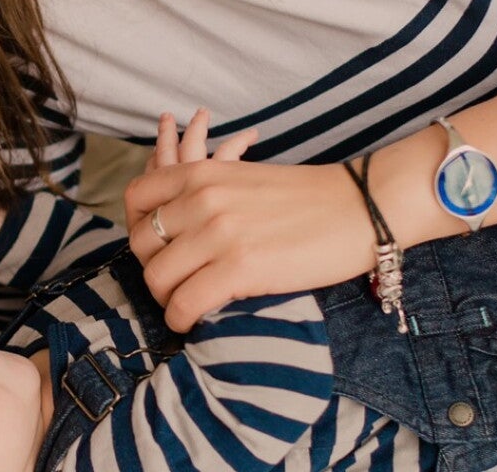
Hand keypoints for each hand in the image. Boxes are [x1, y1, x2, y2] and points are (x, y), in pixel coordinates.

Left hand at [126, 111, 374, 331]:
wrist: (359, 207)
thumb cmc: (308, 198)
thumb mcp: (244, 178)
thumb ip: (206, 195)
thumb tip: (176, 230)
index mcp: (202, 173)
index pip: (137, 198)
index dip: (138, 229)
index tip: (156, 249)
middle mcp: (203, 199)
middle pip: (142, 244)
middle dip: (153, 269)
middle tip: (174, 284)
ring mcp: (219, 233)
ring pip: (158, 277)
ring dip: (166, 299)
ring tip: (184, 306)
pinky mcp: (239, 268)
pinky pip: (185, 303)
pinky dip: (182, 319)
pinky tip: (194, 323)